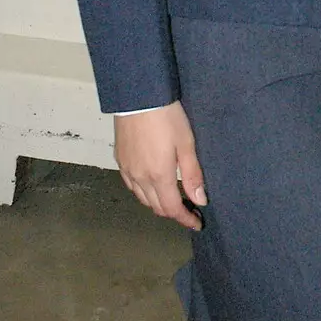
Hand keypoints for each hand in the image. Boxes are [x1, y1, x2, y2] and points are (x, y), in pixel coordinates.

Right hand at [114, 101, 206, 228]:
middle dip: (173, 212)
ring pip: (142, 198)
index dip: (185, 219)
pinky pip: (131, 186)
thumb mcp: (186, 143)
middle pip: (156, 207)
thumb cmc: (167, 117)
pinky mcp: (120, 160)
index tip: (197, 223)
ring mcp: (127, 170)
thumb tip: (200, 200)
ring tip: (173, 197)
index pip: (171, 209)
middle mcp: (140, 178)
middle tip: (189, 209)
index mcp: (159, 176)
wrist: (137, 96)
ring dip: (158, 202)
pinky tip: (152, 183)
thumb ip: (192, 174)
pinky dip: (144, 192)